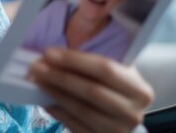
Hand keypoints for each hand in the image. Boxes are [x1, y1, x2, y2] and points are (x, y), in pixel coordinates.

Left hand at [29, 48, 153, 132]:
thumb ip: (93, 59)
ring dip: (54, 92)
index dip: (75, 60)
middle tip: (36, 65)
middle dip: (60, 76)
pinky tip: (43, 97)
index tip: (49, 52)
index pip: (105, 69)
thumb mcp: (116, 71)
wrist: (124, 119)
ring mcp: (118, 131)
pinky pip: (74, 125)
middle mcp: (133, 112)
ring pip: (80, 109)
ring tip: (36, 79)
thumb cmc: (115, 88)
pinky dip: (56, 109)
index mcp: (139, 89)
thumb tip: (56, 49)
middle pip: (91, 91)